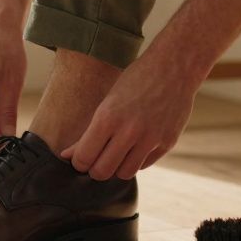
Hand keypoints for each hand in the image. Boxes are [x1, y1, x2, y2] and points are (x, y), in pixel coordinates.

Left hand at [61, 42, 204, 179]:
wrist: (173, 66)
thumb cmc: (135, 80)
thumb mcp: (107, 101)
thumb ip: (88, 132)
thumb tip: (66, 156)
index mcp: (108, 117)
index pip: (83, 158)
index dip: (79, 162)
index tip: (82, 157)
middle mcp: (129, 131)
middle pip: (102, 172)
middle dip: (95, 169)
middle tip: (97, 159)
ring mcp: (150, 138)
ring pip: (124, 174)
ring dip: (117, 167)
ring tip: (116, 154)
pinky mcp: (167, 143)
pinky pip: (144, 165)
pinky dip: (136, 160)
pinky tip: (135, 145)